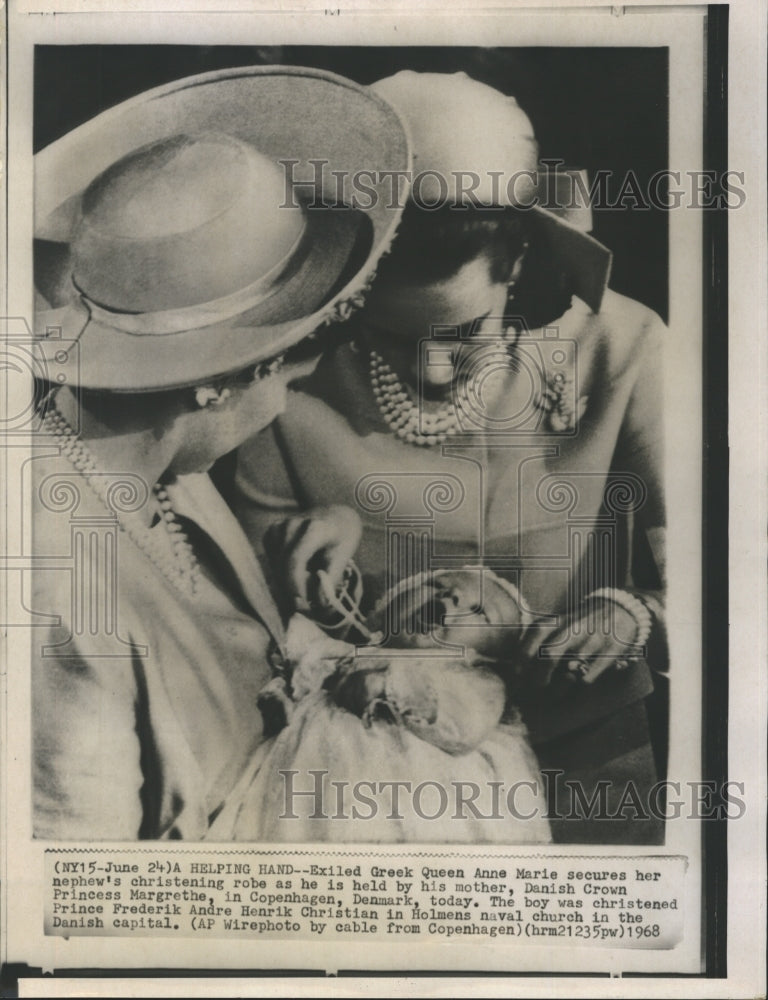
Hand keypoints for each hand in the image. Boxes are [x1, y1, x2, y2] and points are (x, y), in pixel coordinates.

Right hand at [263, 505, 362, 609]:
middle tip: (305, 604)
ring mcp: (279, 526)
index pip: (295, 559)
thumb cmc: (340, 539)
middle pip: (282, 565)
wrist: (334, 516)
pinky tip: (296, 570)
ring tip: (306, 582)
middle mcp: (293, 524)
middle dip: (291, 588)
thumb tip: (317, 603)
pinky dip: (281, 572)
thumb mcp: (343, 558)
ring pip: (275, 566)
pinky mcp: (271, 532)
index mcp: (315, 528)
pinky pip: (271, 562)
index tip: (301, 603)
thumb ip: (329, 580)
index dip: (294, 584)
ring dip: (286, 581)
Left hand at [521, 600, 639, 691]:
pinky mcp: (610, 653)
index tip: (516, 674)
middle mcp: (573, 628)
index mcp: (557, 620)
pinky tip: (576, 681)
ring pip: (569, 673)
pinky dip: (578, 685)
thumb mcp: (558, 622)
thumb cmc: (580, 623)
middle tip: (537, 687)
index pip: (533, 637)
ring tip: (555, 690)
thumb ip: (539, 639)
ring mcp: (592, 640)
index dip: (521, 658)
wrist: (621, 610)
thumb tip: (516, 667)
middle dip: (538, 678)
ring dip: (558, 687)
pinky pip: (587, 679)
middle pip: (549, 657)